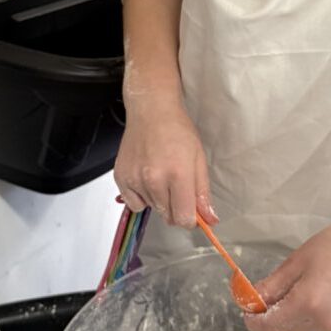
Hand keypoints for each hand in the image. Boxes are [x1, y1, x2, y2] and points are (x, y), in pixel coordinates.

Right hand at [114, 98, 217, 228]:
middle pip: (167, 217)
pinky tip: (146, 178)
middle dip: (176, 208)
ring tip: (160, 174)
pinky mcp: (121, 178)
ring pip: (152, 209)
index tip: (191, 209)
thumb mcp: (198, 159)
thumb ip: (202, 193)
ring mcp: (135, 179)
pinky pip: (133, 204)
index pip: (184, 219)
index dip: (190, 218)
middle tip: (177, 185)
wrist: (151, 111)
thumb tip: (209, 219)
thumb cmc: (177, 130)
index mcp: (178, 174)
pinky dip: (141, 197)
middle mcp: (154, 180)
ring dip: (158, 200)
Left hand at [245, 212, 330, 330]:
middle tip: (262, 291)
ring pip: (294, 328)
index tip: (246, 302)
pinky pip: (308, 325)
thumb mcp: (294, 263)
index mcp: (307, 305)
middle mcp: (320, 323)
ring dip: (283, 315)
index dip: (252, 317)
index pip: (268, 325)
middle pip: (280, 328)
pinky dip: (298, 314)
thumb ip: (271, 287)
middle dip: (267, 314)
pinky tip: (301, 294)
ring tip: (286, 289)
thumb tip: (249, 301)